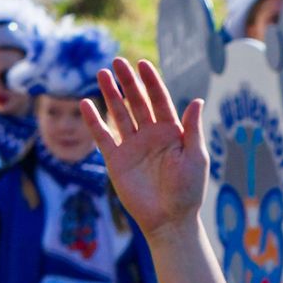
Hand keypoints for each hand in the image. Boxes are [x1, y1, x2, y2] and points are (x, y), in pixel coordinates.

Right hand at [81, 60, 207, 239]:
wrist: (169, 219)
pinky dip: (94, 121)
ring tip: (102, 74)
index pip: (160, 101)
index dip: (151, 83)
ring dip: (111, 94)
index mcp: (172, 133)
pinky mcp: (116, 159)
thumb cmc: (188, 191)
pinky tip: (86, 104)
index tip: (143, 65)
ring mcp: (132, 146)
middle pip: (137, 102)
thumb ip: (192, 129)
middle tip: (117, 62)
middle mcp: (151, 135)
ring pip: (119, 113)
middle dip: (128, 82)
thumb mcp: (195, 157)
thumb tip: (196, 100)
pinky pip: (102, 136)